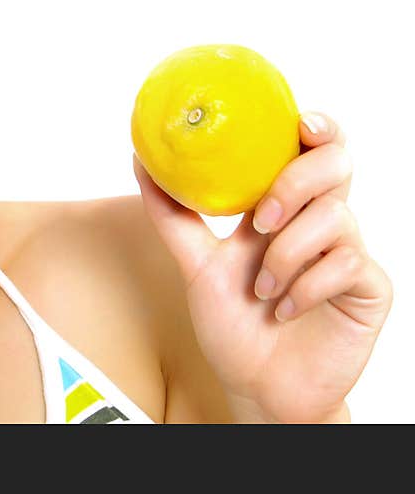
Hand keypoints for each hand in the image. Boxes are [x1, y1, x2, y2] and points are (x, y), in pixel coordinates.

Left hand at [133, 112, 392, 422]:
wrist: (257, 386)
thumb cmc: (232, 323)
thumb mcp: (194, 264)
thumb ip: (171, 213)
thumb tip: (140, 159)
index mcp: (284, 207)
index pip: (312, 149)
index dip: (316, 128)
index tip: (298, 123)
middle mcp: (320, 221)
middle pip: (335, 166)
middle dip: (294, 184)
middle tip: (258, 220)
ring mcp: (347, 252)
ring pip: (335, 217)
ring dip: (285, 254)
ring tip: (261, 289)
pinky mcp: (368, 287)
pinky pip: (347, 263)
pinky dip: (306, 287)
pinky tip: (285, 309)